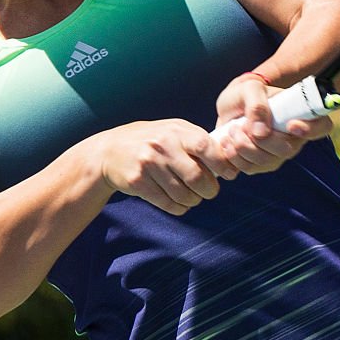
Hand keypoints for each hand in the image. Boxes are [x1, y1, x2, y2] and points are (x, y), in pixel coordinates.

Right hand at [93, 119, 237, 214]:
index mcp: (177, 131)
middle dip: (209, 189)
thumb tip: (228, 160)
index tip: (229, 174)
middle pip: (197, 177)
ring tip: (192, 196)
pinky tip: (178, 202)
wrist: (110, 150)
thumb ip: (198, 141)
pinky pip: (167, 203)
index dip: (222, 164)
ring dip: (193, 200)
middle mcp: (163, 146)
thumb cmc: (152, 140)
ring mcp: (149, 164)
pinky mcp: (138, 182)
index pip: (207, 147)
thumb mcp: (174, 131)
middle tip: (209, 191)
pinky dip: (179, 208)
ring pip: (183, 194)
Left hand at [214, 73, 332, 174]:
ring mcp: (276, 155)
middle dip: (261, 140)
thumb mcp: (250, 88)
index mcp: (300, 116)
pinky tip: (226, 143)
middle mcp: (293, 139)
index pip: (322, 126)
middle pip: (286, 150)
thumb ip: (257, 104)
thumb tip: (261, 132)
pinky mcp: (258, 165)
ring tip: (231, 131)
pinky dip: (233, 158)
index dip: (311, 129)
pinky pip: (248, 169)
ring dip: (243, 148)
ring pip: (265, 162)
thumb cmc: (246, 93)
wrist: (231, 106)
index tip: (291, 125)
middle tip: (240, 126)